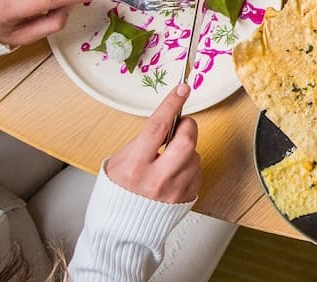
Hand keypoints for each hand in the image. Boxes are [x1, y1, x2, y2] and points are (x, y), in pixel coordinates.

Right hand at [105, 84, 200, 203]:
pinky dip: (190, 164)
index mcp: (134, 166)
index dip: (171, 105)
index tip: (182, 89)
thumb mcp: (119, 161)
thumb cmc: (118, 190)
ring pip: (195, 155)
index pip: (157, 127)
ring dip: (187, 148)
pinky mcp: (187, 198)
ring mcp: (174, 190)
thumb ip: (143, 141)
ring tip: (171, 156)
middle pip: (186, 141)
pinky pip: (198, 170)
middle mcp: (156, 179)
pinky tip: (175, 171)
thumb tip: (169, 119)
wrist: (121, 228)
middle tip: (182, 124)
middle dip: (188, 126)